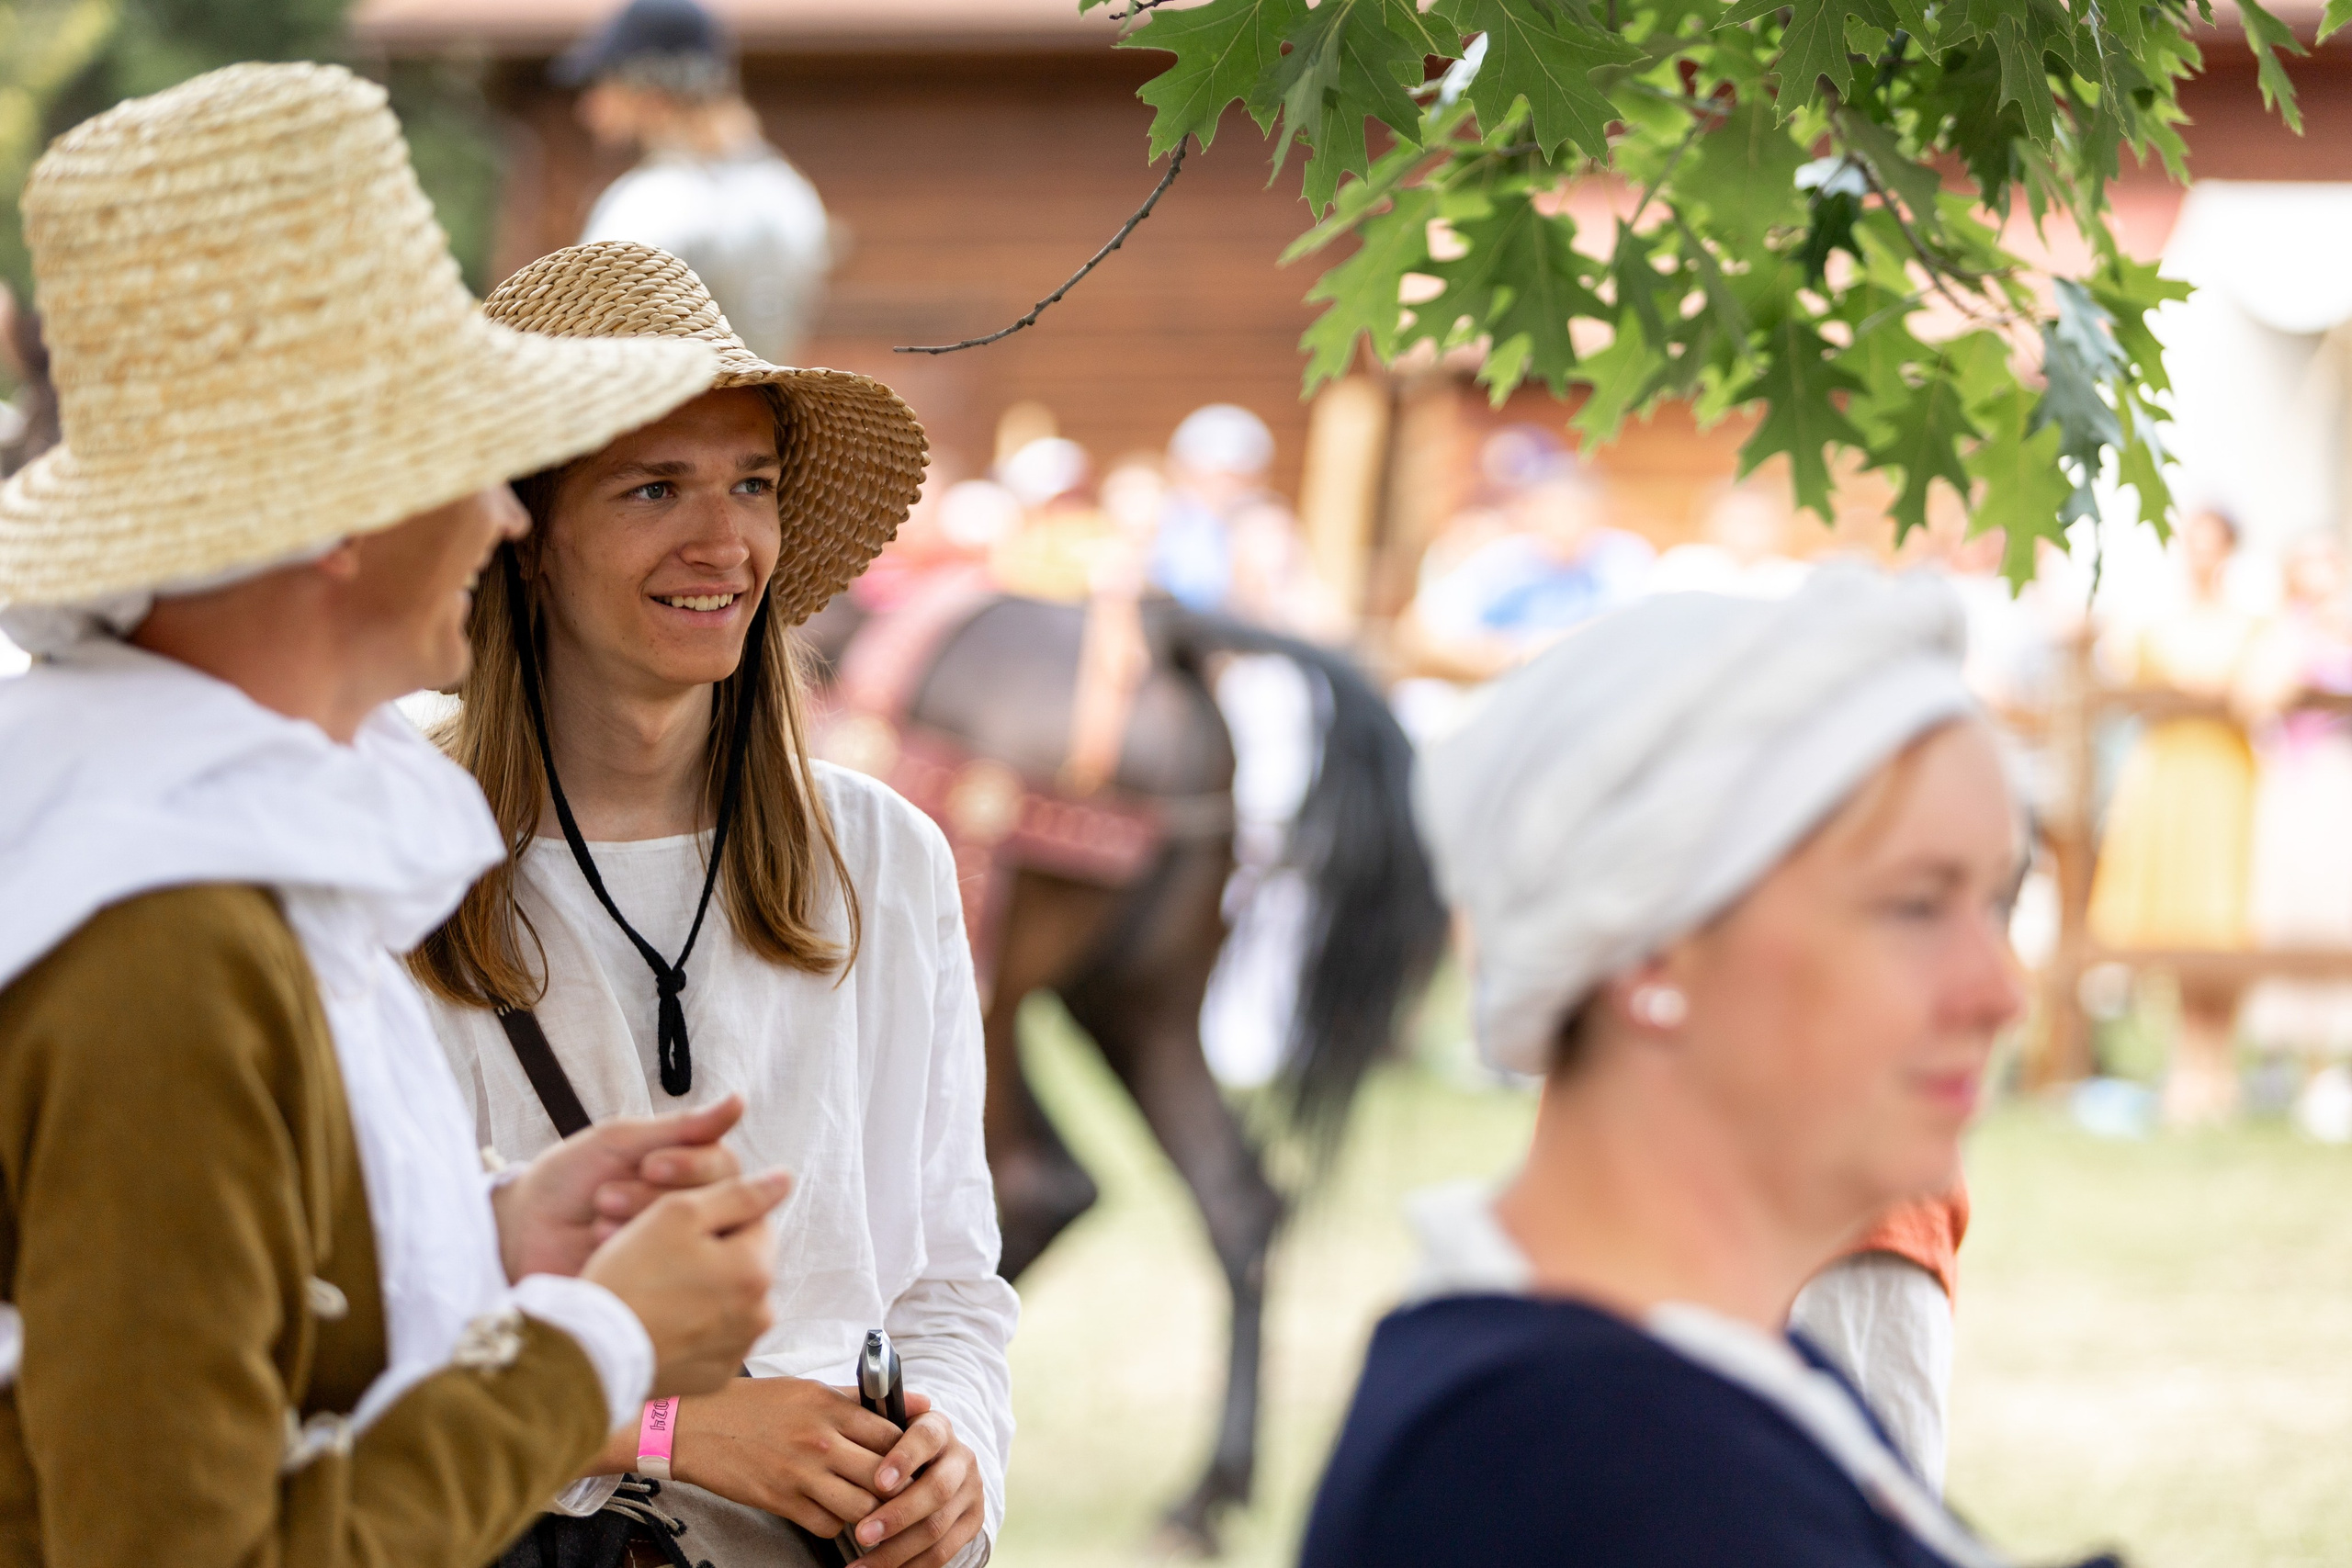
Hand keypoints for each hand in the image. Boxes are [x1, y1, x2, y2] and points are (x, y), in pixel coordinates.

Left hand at [492, 1095, 746, 1282]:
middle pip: (714, 1205)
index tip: (650, 1166)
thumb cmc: (567, 1180)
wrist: (518, 1233)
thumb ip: (680, 1128)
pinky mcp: (659, 1289)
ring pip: (694, 1241)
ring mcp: (677, 1254)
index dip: (694, 1166)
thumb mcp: (620, 1143)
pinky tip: (601, 1251)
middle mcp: (691, 1215)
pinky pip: (670, 1278)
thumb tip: (740, 1101)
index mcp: (689, 1174)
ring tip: (598, 1223)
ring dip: (641, 1225)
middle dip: (657, 1197)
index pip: (725, 1168)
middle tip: (607, 1196)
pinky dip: (635, 1259)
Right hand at [583, 1169, 788, 1395]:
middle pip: (742, 1263)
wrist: (589, 1353)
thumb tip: (786, 1178)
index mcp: (758, 1271)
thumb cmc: (631, 1275)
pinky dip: (691, 1326)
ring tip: (653, 1288)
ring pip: (727, 1300)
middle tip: (658, 1254)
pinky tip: (657, 1321)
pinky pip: (711, 1338)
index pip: (754, 1222)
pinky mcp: (714, 1379)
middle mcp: (760, 1316)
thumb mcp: (679, 1213)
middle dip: (710, 1253)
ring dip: (702, 1289)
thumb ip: (739, 1193)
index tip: (675, 1224)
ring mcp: (738, 1351)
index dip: (715, 1215)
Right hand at [627, 1378, 898, 1536]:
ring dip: (869, 1510)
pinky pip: (827, 1525)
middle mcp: (821, 1440)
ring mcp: (801, 1474)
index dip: (909, 1452)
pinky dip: (835, 1523)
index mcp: (830, 1407)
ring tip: (867, 1504)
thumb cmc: (752, 1404)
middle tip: (899, 1490)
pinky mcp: (781, 1501)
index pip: (893, 1435)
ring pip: (862, 1507)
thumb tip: (918, 1402)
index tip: (911, 1460)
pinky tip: (831, 1510)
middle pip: (885, 1476)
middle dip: (897, 1487)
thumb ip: (860, 1398)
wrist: (695, 1425)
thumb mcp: (807, 1389)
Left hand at [850, 1393, 985, 1567]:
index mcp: (938, 1428)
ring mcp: (971, 1492)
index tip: (879, 1481)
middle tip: (861, 1533)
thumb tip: (873, 1379)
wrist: (937, 1463)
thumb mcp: (889, 1424)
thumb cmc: (895, 1444)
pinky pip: (943, 1552)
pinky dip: (909, 1566)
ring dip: (896, 1550)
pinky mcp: (973, 1522)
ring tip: (859, 1565)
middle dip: (896, 1516)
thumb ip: (876, 1413)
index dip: (904, 1458)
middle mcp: (962, 1458)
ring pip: (936, 1527)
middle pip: (935, 1491)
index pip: (926, 1437)